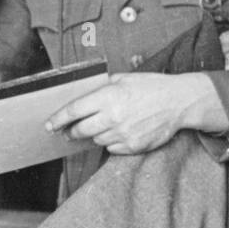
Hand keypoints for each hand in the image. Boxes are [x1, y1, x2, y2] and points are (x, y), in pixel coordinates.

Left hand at [46, 73, 223, 155]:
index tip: (49, 125)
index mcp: (108, 97)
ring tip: (106, 124)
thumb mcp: (123, 78)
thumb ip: (102, 87)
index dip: (57, 119)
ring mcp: (123, 134)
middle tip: (70, 131)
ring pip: (96, 140)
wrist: (180, 102)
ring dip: (95, 135)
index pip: (73, 111)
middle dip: (72, 131)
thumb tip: (82, 96)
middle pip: (80, 130)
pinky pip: (111, 148)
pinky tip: (121, 131)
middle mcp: (113, 117)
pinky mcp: (133, 146)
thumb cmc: (152, 87)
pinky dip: (111, 142)